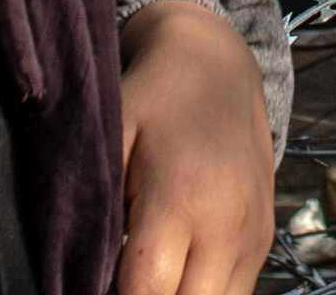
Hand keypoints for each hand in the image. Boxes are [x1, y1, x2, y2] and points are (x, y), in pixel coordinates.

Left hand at [115, 0, 277, 294]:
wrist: (218, 64)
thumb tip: (71, 274)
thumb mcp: (109, 139)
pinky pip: (234, 294)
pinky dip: (201, 294)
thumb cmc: (150, 101)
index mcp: (180, 200)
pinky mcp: (263, 239)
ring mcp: (252, 236)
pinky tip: (171, 275)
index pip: (146, 293)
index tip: (87, 283)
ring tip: (142, 276)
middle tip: (115, 278)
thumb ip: (92, 210)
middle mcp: (227, 226)